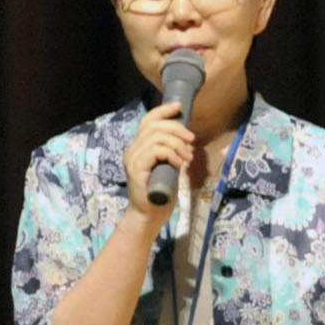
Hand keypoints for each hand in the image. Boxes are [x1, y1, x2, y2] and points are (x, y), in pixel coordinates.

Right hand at [122, 101, 194, 221]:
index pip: (148, 120)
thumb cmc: (160, 194)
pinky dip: (171, 153)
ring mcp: (133, 160)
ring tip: (187, 157)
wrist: (149, 217)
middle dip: (176, 128)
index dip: (163, 110)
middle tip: (191, 140)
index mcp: (139, 148)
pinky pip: (155, 151)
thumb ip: (172, 152)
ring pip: (156, 137)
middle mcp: (133, 151)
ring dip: (177, 143)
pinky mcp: (137, 170)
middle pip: (153, 125)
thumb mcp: (169, 167)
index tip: (179, 107)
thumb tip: (186, 139)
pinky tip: (179, 164)